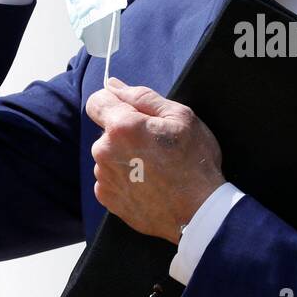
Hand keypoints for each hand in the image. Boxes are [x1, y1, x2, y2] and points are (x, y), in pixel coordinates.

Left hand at [86, 78, 225, 244]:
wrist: (199, 212)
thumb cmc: (195, 162)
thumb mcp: (180, 116)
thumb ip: (142, 97)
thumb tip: (114, 85)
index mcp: (121, 126)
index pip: (97, 101)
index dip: (116, 103)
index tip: (135, 114)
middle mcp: (104, 151)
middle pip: (106, 131)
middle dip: (126, 134)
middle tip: (156, 147)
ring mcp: (104, 177)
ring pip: (108, 156)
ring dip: (125, 158)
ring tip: (155, 169)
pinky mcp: (108, 199)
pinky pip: (111, 179)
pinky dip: (125, 179)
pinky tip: (148, 185)